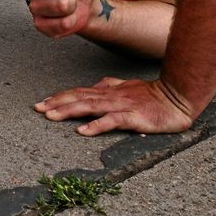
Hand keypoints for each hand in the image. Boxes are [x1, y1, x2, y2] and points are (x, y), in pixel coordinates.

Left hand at [33, 77, 195, 134]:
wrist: (177, 98)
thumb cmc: (153, 95)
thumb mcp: (128, 88)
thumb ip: (111, 86)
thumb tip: (96, 85)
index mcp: (108, 91)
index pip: (79, 92)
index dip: (60, 97)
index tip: (42, 103)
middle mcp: (110, 96)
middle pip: (79, 98)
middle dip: (57, 103)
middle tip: (37, 109)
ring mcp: (121, 106)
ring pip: (89, 106)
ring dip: (69, 111)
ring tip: (51, 116)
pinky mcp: (132, 117)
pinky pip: (111, 121)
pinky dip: (95, 125)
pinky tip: (82, 130)